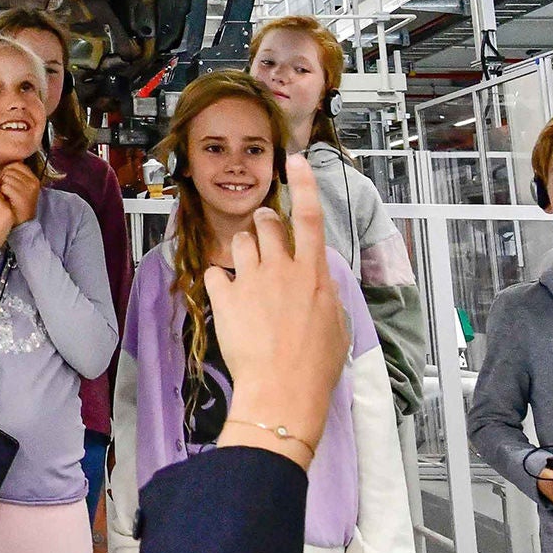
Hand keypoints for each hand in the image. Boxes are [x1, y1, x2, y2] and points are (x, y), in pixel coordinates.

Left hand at [0, 163, 41, 225]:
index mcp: (33, 179)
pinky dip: (1, 193)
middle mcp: (33, 183)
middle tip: (4, 191)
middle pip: (11, 170)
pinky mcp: (22, 198)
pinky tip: (4, 200)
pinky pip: (5, 187)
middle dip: (4, 179)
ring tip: (5, 196)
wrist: (21, 224)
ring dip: (2, 186)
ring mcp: (28, 190)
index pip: (17, 164)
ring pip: (7, 178)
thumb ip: (17, 177)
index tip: (6, 180)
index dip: (7, 170)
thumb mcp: (21, 189)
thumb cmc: (17, 206)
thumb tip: (7, 165)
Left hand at [203, 155, 348, 469]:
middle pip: (266, 222)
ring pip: (240, 242)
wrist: (282, 392)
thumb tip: (317, 281)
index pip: (309, 216)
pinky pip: (215, 272)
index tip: (296, 160)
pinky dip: (220, 280)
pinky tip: (228, 297)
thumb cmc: (315, 367)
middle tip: (263, 233)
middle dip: (263, 221)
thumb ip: (325, 293)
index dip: (303, 184)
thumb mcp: (337, 324)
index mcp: (313, 274)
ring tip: (248, 274)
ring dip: (242, 249)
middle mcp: (281, 269)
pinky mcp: (225, 297)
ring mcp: (251, 281)